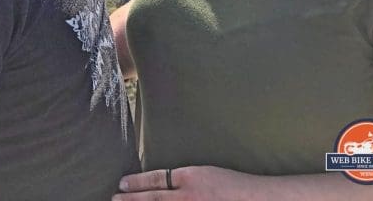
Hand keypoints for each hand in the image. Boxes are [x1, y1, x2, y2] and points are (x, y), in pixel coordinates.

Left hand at [113, 166, 256, 200]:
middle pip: (153, 199)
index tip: (122, 183)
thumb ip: (184, 179)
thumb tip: (161, 185)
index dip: (136, 182)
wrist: (259, 200)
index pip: (156, 180)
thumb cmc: (235, 186)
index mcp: (191, 178)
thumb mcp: (206, 174)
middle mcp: (189, 196)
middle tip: (113, 198)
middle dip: (131, 200)